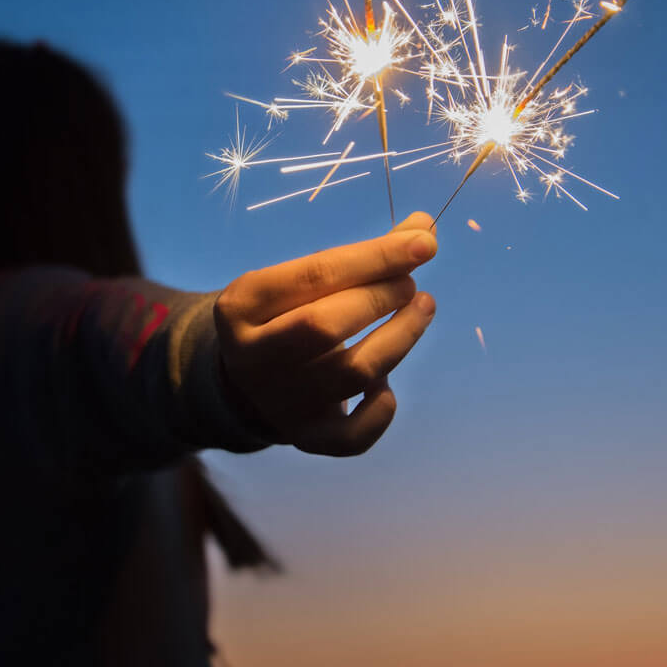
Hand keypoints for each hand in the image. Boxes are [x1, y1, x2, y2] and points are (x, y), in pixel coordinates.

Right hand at [214, 212, 437, 455]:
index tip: (425, 243)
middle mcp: (252, 357)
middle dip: (381, 297)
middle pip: (326, 326)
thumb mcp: (302, 278)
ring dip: (399, 338)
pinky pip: (354, 436)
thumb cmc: (286, 315)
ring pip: (351, 373)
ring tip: (421, 310)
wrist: (246, 382)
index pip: (315, 274)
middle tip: (411, 284)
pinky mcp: (305, 438)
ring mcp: (278, 402)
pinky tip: (385, 383)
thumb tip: (425, 228)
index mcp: (241, 305)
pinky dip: (382, 409)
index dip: (376, 257)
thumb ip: (360, 256)